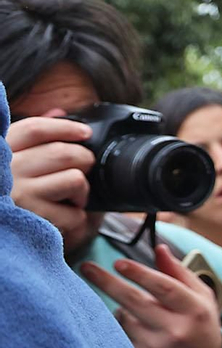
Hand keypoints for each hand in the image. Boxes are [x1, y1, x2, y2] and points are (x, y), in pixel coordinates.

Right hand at [5, 111, 94, 240]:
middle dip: (85, 160)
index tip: (86, 132)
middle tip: (84, 169)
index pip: (35, 128)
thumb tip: (59, 111)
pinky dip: (79, 216)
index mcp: (3, 149)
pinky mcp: (32, 219)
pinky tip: (65, 215)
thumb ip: (35, 139)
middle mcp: (6, 170)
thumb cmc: (15, 193)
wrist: (5, 235)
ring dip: (83, 190)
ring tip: (72, 196)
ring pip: (74, 179)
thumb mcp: (18, 160)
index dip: (65, 127)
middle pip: (63, 153)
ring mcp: (17, 195)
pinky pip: (75, 212)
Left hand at [81, 243, 221, 347]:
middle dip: (107, 282)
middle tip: (87, 267)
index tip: (118, 263)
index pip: (164, 287)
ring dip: (123, 307)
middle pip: (134, 300)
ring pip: (123, 317)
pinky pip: (119, 333)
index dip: (139, 273)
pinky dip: (120, 324)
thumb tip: (158, 249)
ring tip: (141, 313)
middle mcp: (176, 330)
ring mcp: (157, 347)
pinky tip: (137, 328)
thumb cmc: (200, 324)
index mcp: (195, 310)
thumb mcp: (201, 297)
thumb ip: (180, 272)